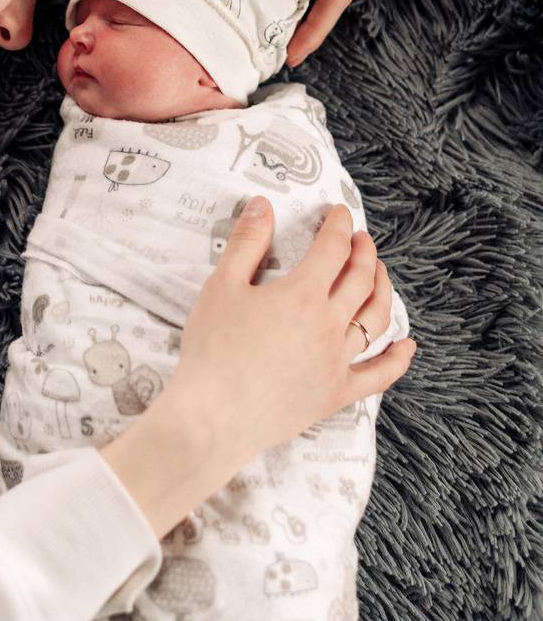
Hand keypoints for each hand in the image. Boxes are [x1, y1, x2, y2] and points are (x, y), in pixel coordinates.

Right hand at [165, 198, 415, 467]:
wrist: (214, 416)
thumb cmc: (212, 349)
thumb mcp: (221, 286)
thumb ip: (246, 242)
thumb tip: (263, 204)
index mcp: (302, 294)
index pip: (332, 248)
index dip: (338, 226)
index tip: (339, 213)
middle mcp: (329, 324)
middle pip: (361, 279)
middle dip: (364, 252)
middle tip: (361, 239)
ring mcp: (337, 361)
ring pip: (376, 319)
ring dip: (384, 291)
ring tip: (381, 275)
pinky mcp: (336, 393)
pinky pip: (378, 375)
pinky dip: (397, 359)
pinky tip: (407, 346)